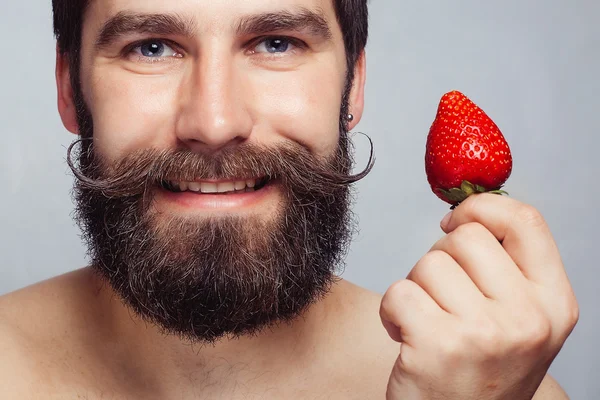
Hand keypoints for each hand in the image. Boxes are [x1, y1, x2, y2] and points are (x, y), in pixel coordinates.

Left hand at [380, 193, 578, 399]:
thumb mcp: (519, 322)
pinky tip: (407, 337)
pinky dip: (391, 311)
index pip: (525, 221)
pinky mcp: (440, 345)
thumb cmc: (480, 373)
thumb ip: (506, 270)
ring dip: (416, 289)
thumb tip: (468, 212)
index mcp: (554, 303)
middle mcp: (529, 318)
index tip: (455, 220)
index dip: (482, 207)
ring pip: (428, 263)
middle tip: (441, 299)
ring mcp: (486, 333)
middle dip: (440, 260)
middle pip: (465, 237)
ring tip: (428, 324)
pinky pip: (399, 292)